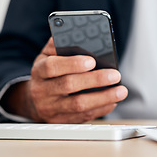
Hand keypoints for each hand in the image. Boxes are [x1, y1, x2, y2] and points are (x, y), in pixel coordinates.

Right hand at [5, 38, 127, 122]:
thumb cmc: (49, 72)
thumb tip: (79, 35)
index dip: (72, 64)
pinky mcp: (61, 121)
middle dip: (95, 80)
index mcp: (39, 71)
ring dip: (103, 98)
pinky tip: (113, 101)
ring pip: (78, 105)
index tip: (92, 61)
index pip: (52, 66)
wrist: (35, 99)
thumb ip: (60, 45)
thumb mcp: (48, 56)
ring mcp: (51, 108)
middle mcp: (42, 90)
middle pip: (69, 85)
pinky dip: (101, 109)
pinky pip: (83, 117)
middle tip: (115, 75)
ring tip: (121, 91)